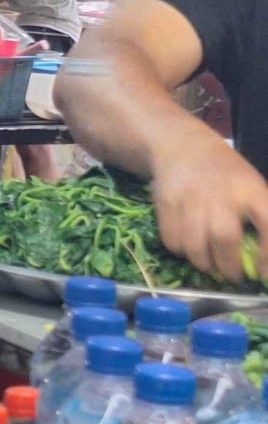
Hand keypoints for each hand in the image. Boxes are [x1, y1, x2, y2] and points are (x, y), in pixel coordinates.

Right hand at [151, 137, 267, 282]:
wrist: (183, 147)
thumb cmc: (225, 173)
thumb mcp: (251, 186)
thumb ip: (259, 217)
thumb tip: (262, 261)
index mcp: (250, 189)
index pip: (267, 224)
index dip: (267, 253)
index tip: (263, 273)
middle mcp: (220, 193)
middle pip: (224, 237)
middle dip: (228, 265)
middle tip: (232, 276)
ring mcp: (190, 198)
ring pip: (194, 245)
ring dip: (203, 263)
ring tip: (209, 266)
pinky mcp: (166, 204)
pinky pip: (172, 241)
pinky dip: (181, 251)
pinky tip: (189, 247)